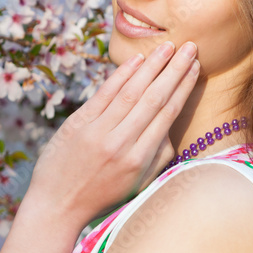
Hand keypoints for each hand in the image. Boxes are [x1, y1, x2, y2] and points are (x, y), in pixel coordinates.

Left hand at [23, 40, 199, 230]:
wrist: (56, 206)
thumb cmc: (101, 196)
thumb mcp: (138, 185)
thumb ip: (158, 155)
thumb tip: (171, 124)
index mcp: (140, 160)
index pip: (168, 115)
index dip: (183, 88)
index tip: (196, 67)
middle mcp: (121, 145)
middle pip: (154, 99)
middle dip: (174, 70)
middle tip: (190, 47)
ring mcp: (98, 133)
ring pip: (131, 92)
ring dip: (152, 66)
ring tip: (167, 46)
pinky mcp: (78, 124)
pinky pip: (104, 94)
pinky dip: (121, 75)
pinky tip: (137, 60)